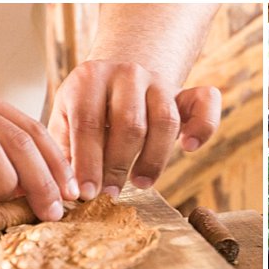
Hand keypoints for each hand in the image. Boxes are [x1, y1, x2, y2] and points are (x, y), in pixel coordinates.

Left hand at [48, 59, 219, 198]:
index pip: (88, 124)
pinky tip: (189, 147)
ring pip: (165, 120)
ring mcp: (158, 81)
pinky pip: (206, 102)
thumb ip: (63, 151)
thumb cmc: (84, 110)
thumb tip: (65, 192)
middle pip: (129, 124)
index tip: (86, 194)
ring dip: (154, 158)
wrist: (115, 76)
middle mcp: (125, 73)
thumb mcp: (64, 121)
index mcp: (88, 80)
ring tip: (139, 183)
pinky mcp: (185, 91)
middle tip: (109, 195)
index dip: (88, 162)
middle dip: (118, 165)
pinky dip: (204, 126)